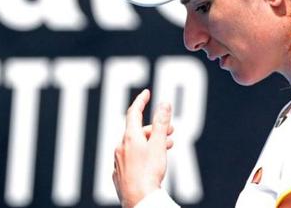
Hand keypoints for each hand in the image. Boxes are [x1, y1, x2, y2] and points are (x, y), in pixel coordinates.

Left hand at [113, 89, 172, 207]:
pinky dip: (143, 156)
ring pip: (135, 147)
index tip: (147, 93)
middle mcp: (120, 147)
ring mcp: (118, 162)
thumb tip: (164, 102)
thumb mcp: (159, 145)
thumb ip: (162, 123)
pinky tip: (151, 164)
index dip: (141, 101)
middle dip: (156, 129)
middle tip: (172, 132)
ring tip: (167, 149)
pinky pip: (131, 160)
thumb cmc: (149, 173)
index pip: (133, 112)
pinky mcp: (120, 175)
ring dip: (152, 144)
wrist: (139, 200)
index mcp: (129, 138)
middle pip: (138, 132)